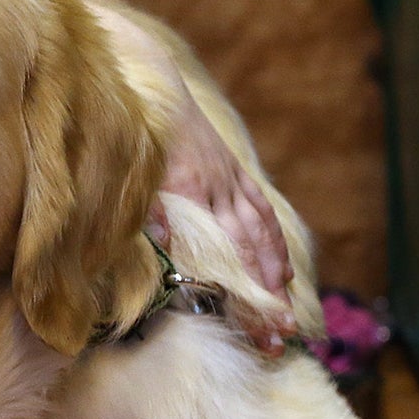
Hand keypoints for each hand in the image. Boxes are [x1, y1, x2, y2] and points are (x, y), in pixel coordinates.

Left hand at [153, 84, 294, 350]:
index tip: (257, 324)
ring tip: (284, 309)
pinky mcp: (234, 171)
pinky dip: (273, 241)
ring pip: (260, 232)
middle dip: (264, 294)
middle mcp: (218, 186)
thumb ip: (148, 209)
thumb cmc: (136, 134)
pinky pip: (260, 209)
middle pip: (248, 250)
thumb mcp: (134, 172)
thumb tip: (168, 245)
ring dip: (274, 273)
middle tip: (276, 335)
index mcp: (190, 190)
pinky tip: (282, 269)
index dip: (244, 290)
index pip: (227, 251)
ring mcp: (229, 178)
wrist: (154, 83)